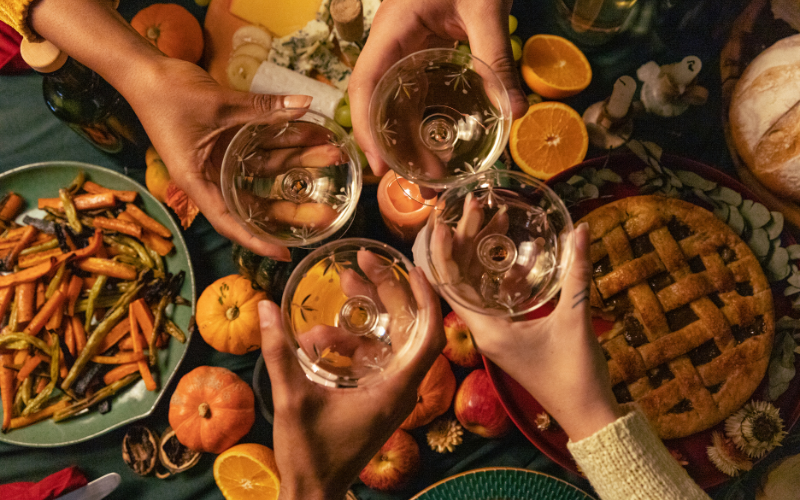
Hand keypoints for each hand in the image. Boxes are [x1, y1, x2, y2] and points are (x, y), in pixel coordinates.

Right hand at [121, 56, 312, 260]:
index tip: (285, 253)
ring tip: (332, 156)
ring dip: (298, 163)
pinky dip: (285, 142)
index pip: (230, 222)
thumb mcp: (219, 104)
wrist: (146, 69)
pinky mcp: (229, 139)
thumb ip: (263, 108)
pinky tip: (312, 136)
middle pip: (256, 201)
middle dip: (293, 205)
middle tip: (328, 211)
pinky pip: (262, 146)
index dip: (257, 241)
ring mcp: (222, 158)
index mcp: (198, 181)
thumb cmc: (168, 94)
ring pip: (266, 170)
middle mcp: (212, 175)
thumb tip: (304, 103)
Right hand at [259, 267, 444, 499]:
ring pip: (386, 342)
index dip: (426, 299)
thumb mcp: (292, 400)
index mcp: (395, 389)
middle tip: (359, 267)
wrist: (313, 493)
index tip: (412, 269)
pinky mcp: (376, 398)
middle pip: (407, 329)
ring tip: (335, 297)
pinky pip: (372, 359)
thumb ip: (279, 353)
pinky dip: (351, 343)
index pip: (429, 336)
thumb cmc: (309, 454)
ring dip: (362, 319)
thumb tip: (264, 307)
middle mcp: (401, 389)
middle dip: (386, 294)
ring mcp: (389, 393)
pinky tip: (319, 338)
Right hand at [349, 0, 528, 176]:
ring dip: (411, 142)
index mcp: (392, 31)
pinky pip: (418, 94)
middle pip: (379, 103)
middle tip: (420, 188)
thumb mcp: (486, 9)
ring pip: (397, 103)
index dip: (367, 128)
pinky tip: (443, 148)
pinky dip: (427, 123)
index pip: (364, 84)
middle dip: (394, 148)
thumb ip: (496, 57)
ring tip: (434, 179)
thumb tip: (516, 111)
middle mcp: (392, 44)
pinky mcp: (426, 52)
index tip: (381, 166)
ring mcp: (407, 50)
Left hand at [431, 221, 623, 440]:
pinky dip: (504, 274)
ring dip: (484, 253)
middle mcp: (483, 330)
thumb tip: (581, 230)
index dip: (442, 252)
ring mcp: (495, 333)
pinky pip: (497, 297)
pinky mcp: (509, 334)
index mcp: (486, 329)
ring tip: (493, 217)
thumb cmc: (575, 373)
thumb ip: (577, 274)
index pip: (449, 285)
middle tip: (474, 206)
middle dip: (465, 240)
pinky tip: (522, 253)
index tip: (440, 221)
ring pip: (478, 285)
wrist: (587, 414)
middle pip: (461, 278)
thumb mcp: (575, 320)